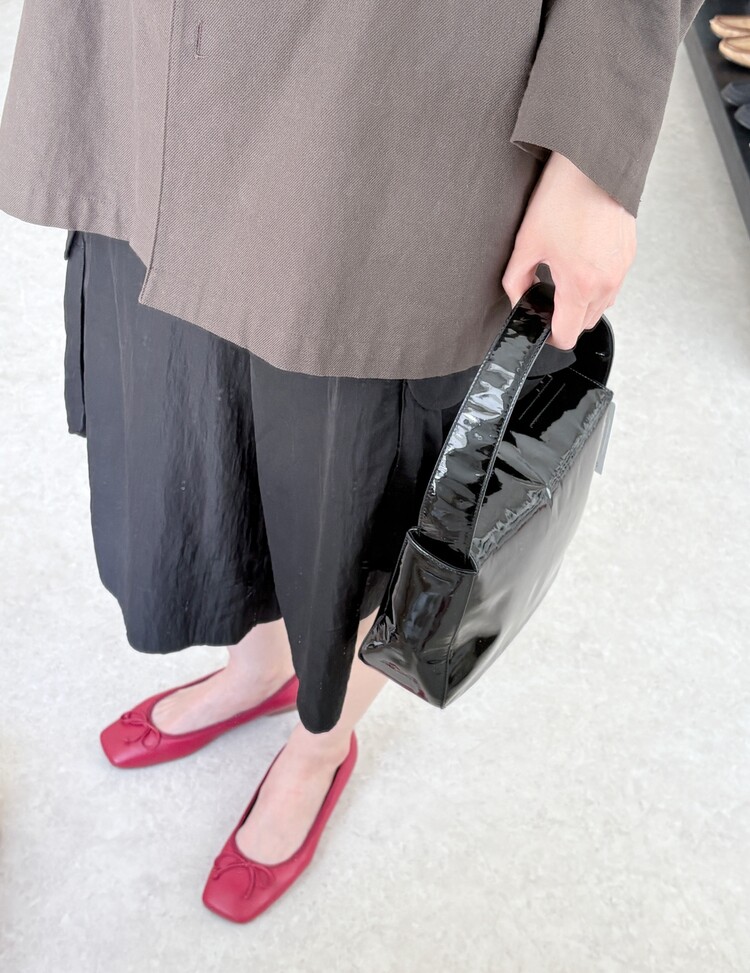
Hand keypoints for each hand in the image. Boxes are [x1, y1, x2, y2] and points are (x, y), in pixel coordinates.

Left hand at [501, 151, 636, 349]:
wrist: (594, 164)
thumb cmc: (564, 197)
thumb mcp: (527, 243)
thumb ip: (516, 279)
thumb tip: (517, 298)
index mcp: (580, 285)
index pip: (567, 335)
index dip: (549, 336)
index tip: (539, 325)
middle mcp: (607, 282)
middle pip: (586, 323)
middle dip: (566, 317)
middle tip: (548, 294)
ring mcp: (622, 269)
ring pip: (601, 305)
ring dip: (583, 301)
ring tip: (564, 273)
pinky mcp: (629, 254)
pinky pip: (612, 283)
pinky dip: (596, 282)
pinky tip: (580, 259)